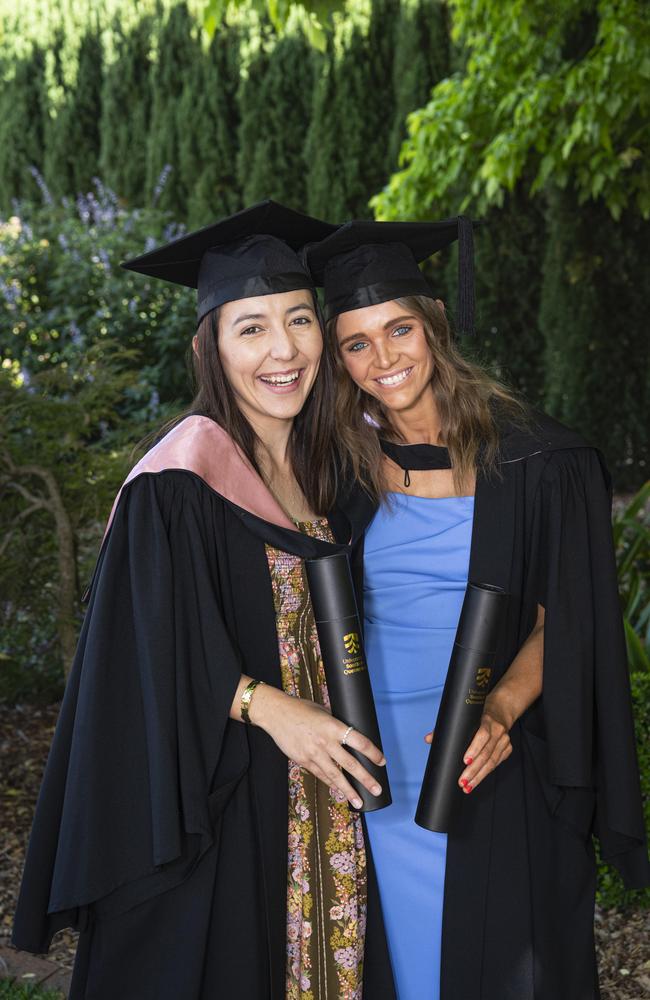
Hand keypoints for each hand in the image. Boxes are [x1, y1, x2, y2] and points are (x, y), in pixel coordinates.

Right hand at [251, 685, 385, 808]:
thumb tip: (349, 735)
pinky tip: (339, 791)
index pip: (359, 742)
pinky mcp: (303, 761)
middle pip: (350, 764)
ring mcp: (313, 754)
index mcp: (333, 726)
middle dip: (365, 778)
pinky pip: (320, 775)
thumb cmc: (301, 709)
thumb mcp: (323, 712)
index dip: (372, 753)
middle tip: (377, 789)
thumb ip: (336, 725)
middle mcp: (325, 742)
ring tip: (359, 801)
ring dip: (348, 790)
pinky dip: (331, 783)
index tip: (381, 761)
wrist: (276, 714)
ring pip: (335, 776)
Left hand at [423, 697, 512, 793]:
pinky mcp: (507, 749)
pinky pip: (496, 764)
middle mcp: (498, 731)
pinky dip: (485, 774)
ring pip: (492, 762)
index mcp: (486, 720)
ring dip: (479, 776)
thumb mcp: (465, 716)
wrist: (501, 709)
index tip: (465, 761)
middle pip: (486, 754)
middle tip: (462, 781)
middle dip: (473, 770)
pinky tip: (476, 781)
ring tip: (467, 786)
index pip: (482, 735)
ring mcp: (504, 741)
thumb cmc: (479, 713)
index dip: (474, 748)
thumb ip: (447, 727)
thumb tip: (428, 739)